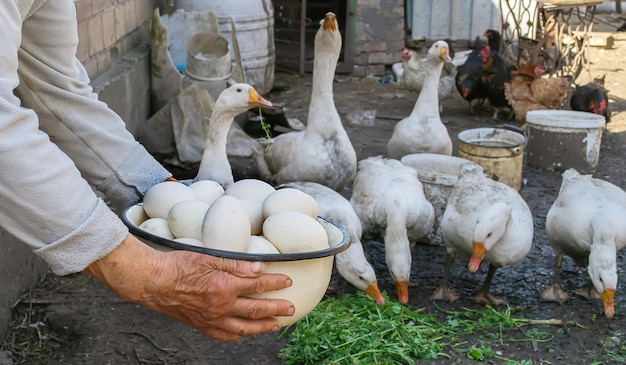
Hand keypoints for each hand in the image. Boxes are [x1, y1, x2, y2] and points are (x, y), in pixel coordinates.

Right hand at [84, 234, 293, 340]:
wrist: (152, 282)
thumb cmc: (178, 266)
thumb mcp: (209, 258)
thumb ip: (236, 265)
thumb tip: (259, 268)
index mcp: (225, 286)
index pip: (258, 285)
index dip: (275, 282)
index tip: (287, 280)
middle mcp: (221, 306)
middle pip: (257, 309)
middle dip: (277, 308)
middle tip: (291, 308)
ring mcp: (211, 319)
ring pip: (244, 327)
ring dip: (263, 326)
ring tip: (276, 324)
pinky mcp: (201, 325)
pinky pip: (224, 335)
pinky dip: (237, 336)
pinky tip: (244, 334)